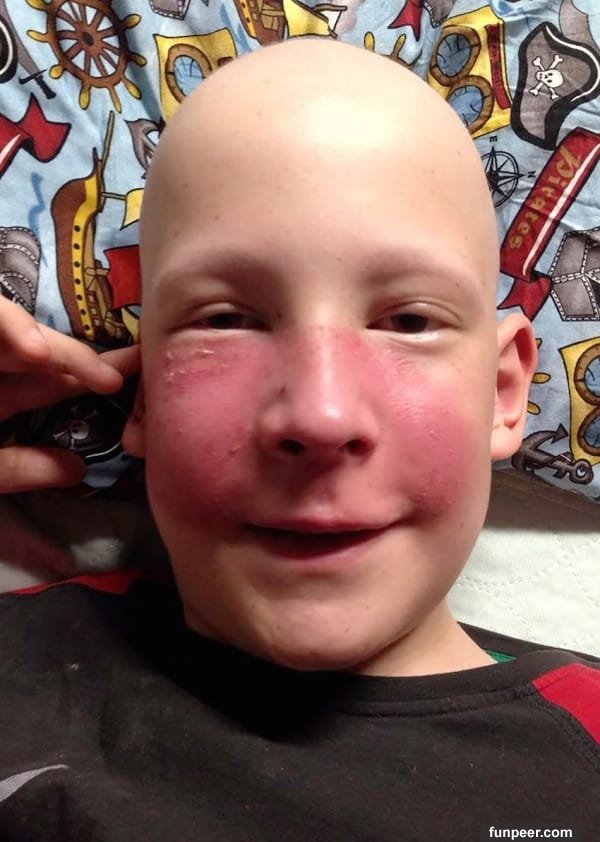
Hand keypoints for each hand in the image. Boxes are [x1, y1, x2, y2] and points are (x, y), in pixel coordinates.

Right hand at [0, 295, 139, 492]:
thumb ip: (19, 470)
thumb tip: (78, 469)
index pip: (53, 382)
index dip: (93, 379)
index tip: (136, 385)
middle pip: (44, 353)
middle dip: (90, 359)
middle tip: (138, 365)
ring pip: (20, 332)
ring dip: (58, 350)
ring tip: (98, 376)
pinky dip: (12, 326)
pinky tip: (36, 352)